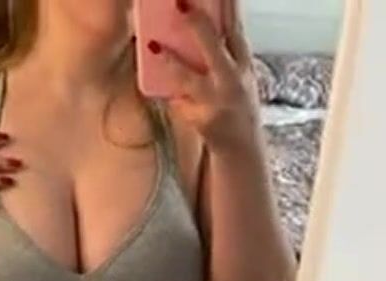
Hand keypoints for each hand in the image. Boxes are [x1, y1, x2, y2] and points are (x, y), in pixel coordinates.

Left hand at [148, 0, 260, 151]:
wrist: (242, 150)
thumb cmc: (235, 106)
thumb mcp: (237, 75)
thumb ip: (223, 52)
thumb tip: (197, 24)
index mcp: (243, 63)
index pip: (235, 27)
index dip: (227, 5)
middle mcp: (232, 80)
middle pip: (214, 46)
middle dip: (197, 24)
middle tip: (181, 2)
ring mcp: (216, 101)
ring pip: (189, 78)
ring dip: (170, 62)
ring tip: (152, 46)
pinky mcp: (202, 120)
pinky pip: (178, 102)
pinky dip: (167, 93)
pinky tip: (153, 82)